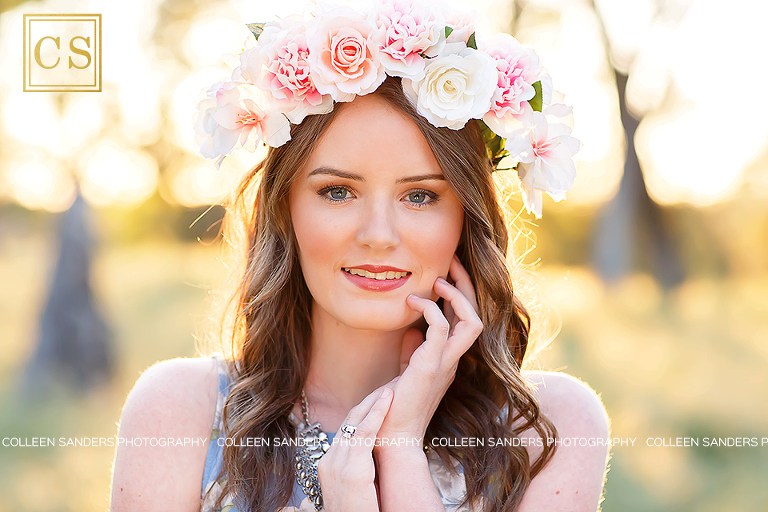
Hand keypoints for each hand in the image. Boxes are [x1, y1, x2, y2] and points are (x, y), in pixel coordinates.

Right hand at [317, 377, 398, 511]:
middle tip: (388, 386)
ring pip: (356, 421)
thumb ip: (359, 471)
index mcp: (328, 465)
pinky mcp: (352, 468)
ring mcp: (338, 464)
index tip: (380, 399)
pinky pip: (365, 432)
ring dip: (375, 402)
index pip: (346, 429)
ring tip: (391, 387)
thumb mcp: (356, 489)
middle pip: (349, 421)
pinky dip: (377, 413)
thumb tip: (371, 462)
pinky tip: (388, 400)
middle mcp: (329, 461)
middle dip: (369, 402)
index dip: (364, 412)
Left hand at [375, 254, 482, 449]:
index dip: (463, 294)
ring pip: (472, 321)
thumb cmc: (394, 407)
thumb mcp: (406, 370)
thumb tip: (411, 329)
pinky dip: (428, 309)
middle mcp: (454, 359)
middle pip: (478, 315)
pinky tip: (410, 303)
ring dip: (456, 295)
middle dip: (467, 285)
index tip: (445, 272)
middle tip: (451, 262)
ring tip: (436, 280)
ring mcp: (445, 363)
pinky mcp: (430, 366)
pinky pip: (441, 327)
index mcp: (450, 359)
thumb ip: (413, 350)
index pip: (469, 320)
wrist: (391, 437)